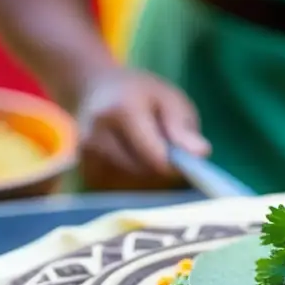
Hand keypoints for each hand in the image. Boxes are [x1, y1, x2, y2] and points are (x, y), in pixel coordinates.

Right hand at [76, 68, 209, 190]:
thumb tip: (201, 154)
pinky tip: (136, 168)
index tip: (185, 161)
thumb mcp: (170, 100)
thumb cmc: (141, 95)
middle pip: (143, 176)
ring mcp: (85, 158)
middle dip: (163, 176)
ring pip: (131, 189)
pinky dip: (134, 187)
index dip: (176, 166)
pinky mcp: (84, 174)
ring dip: (149, 184)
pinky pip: (119, 193)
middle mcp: (96, 137)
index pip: (155, 158)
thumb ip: (183, 128)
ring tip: (151, 159)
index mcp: (121, 111)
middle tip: (170, 160)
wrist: (95, 92)